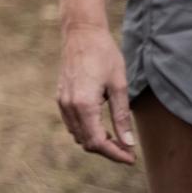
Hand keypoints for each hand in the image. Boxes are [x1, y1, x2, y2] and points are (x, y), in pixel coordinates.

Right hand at [57, 23, 135, 163]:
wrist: (81, 34)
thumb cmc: (104, 55)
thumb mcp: (119, 86)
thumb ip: (121, 116)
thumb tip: (128, 143)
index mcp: (83, 104)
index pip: (97, 141)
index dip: (115, 154)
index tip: (131, 158)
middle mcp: (68, 106)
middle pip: (86, 142)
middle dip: (107, 150)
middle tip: (128, 150)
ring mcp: (62, 102)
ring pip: (77, 134)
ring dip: (96, 141)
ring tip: (117, 139)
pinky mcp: (60, 97)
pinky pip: (72, 123)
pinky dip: (87, 130)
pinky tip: (102, 126)